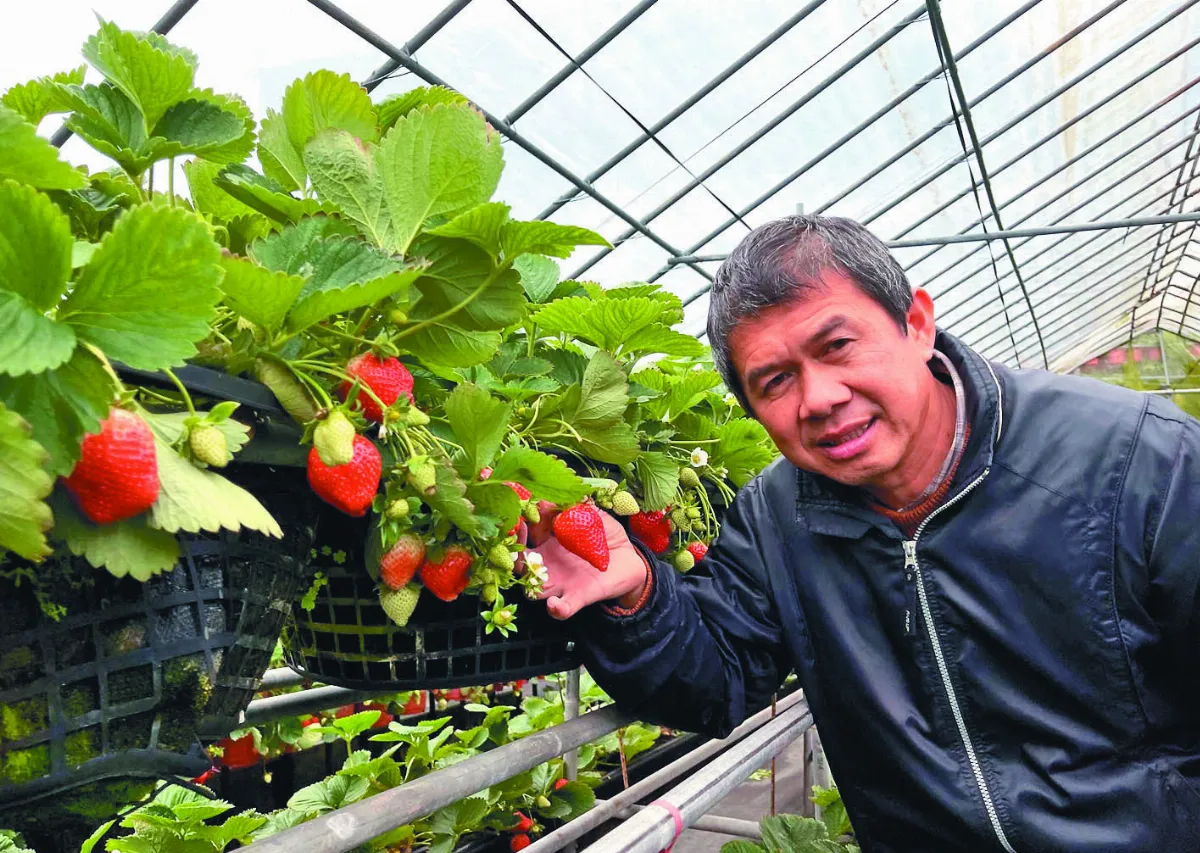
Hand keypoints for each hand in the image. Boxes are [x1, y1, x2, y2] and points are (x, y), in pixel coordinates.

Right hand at [517, 501, 648, 619]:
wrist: (628, 558)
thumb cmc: (605, 534)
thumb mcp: (590, 513)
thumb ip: (573, 504)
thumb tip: (555, 493)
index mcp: (547, 543)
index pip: (521, 538)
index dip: (515, 529)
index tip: (518, 517)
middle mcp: (548, 565)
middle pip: (518, 567)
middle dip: (512, 558)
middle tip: (516, 547)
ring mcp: (560, 583)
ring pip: (533, 591)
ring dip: (530, 584)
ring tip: (533, 574)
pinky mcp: (578, 597)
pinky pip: (563, 609)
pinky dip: (556, 609)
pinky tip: (554, 603)